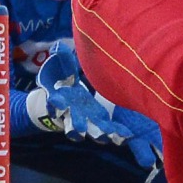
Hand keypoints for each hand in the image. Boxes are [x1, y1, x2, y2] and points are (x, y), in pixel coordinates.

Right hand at [27, 44, 156, 166]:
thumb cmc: (60, 77)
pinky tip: (127, 135)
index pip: (55, 102)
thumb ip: (59, 56)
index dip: (55, 103)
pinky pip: (108, 129)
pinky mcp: (100, 121)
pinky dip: (116, 133)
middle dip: (75, 125)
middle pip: (72, 122)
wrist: (63, 95)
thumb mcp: (59, 65)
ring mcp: (86, 119)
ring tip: (107, 136)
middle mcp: (72, 113)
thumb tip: (58, 45)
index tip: (56, 103)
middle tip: (80, 129)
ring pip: (91, 130)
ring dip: (98, 134)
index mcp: (60, 99)